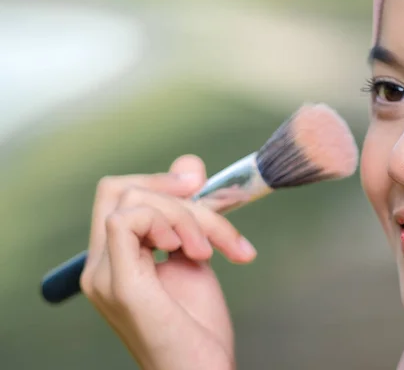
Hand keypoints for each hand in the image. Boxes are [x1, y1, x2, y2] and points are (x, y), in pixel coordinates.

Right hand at [80, 154, 256, 369]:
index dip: (157, 180)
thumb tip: (188, 164)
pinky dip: (165, 223)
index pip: (118, 194)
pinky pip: (127, 221)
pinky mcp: (120, 284)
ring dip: (186, 216)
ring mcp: (104, 275)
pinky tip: (188, 251)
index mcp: (115, 260)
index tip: (196, 185)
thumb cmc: (198, 328)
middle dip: (177, 196)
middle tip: (213, 228)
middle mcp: (100, 266)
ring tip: (210, 252)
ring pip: (131, 200)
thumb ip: (188, 215)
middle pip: (121, 190)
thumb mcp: (195, 256)